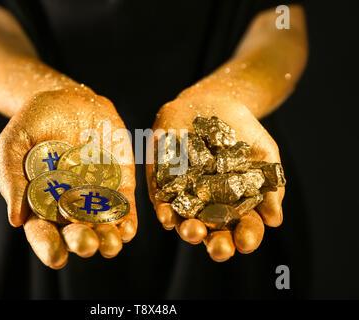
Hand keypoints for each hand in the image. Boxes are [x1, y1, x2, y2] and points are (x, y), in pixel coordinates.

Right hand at [0, 88, 136, 268]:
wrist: (68, 98)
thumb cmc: (35, 120)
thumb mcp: (14, 141)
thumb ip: (12, 176)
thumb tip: (15, 219)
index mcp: (41, 201)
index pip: (43, 231)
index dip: (48, 245)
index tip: (57, 257)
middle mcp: (69, 203)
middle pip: (75, 231)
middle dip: (82, 241)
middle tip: (88, 245)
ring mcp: (96, 193)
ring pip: (103, 223)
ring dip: (109, 236)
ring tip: (111, 243)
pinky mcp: (119, 181)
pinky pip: (124, 204)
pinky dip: (127, 218)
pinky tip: (128, 229)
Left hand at [146, 95, 283, 261]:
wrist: (214, 102)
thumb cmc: (243, 132)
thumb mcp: (264, 154)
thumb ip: (269, 185)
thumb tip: (275, 220)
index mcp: (236, 205)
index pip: (244, 228)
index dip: (246, 237)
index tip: (247, 242)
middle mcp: (209, 206)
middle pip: (213, 232)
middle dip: (216, 243)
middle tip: (219, 249)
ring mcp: (185, 195)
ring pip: (185, 221)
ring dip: (188, 229)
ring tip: (193, 232)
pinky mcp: (162, 181)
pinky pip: (162, 199)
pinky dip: (164, 208)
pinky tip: (167, 215)